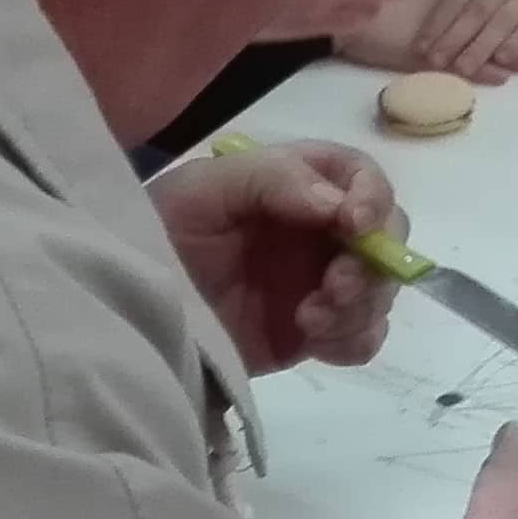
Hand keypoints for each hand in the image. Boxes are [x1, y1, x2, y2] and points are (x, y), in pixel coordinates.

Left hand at [148, 141, 399, 374]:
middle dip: (371, 263)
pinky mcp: (313, 332)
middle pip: (385, 235)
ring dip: (360, 306)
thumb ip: (270, 180)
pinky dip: (353, 340)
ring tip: (309, 321)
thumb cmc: (160, 236)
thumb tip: (336, 205)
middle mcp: (318, 230)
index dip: (372, 197)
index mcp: (296, 183)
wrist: (131, 314)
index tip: (355, 226)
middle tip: (333, 287)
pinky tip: (315, 342)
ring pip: (380, 289)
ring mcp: (319, 282)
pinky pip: (363, 336)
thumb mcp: (201, 191)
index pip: (361, 176)